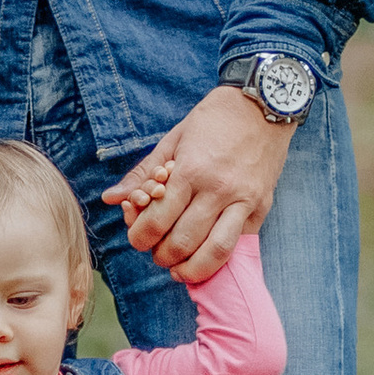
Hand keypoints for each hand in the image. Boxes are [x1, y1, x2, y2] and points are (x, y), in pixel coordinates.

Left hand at [104, 87, 294, 282]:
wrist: (263, 104)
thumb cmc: (213, 120)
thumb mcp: (172, 139)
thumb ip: (142, 174)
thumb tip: (111, 198)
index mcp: (190, 171)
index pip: (157, 221)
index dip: (140, 237)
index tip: (138, 237)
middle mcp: (217, 189)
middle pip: (182, 242)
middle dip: (162, 256)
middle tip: (157, 254)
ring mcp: (243, 200)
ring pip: (214, 252)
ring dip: (191, 269)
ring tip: (179, 270)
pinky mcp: (261, 208)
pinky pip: (239, 245)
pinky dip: (219, 259)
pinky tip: (205, 260)